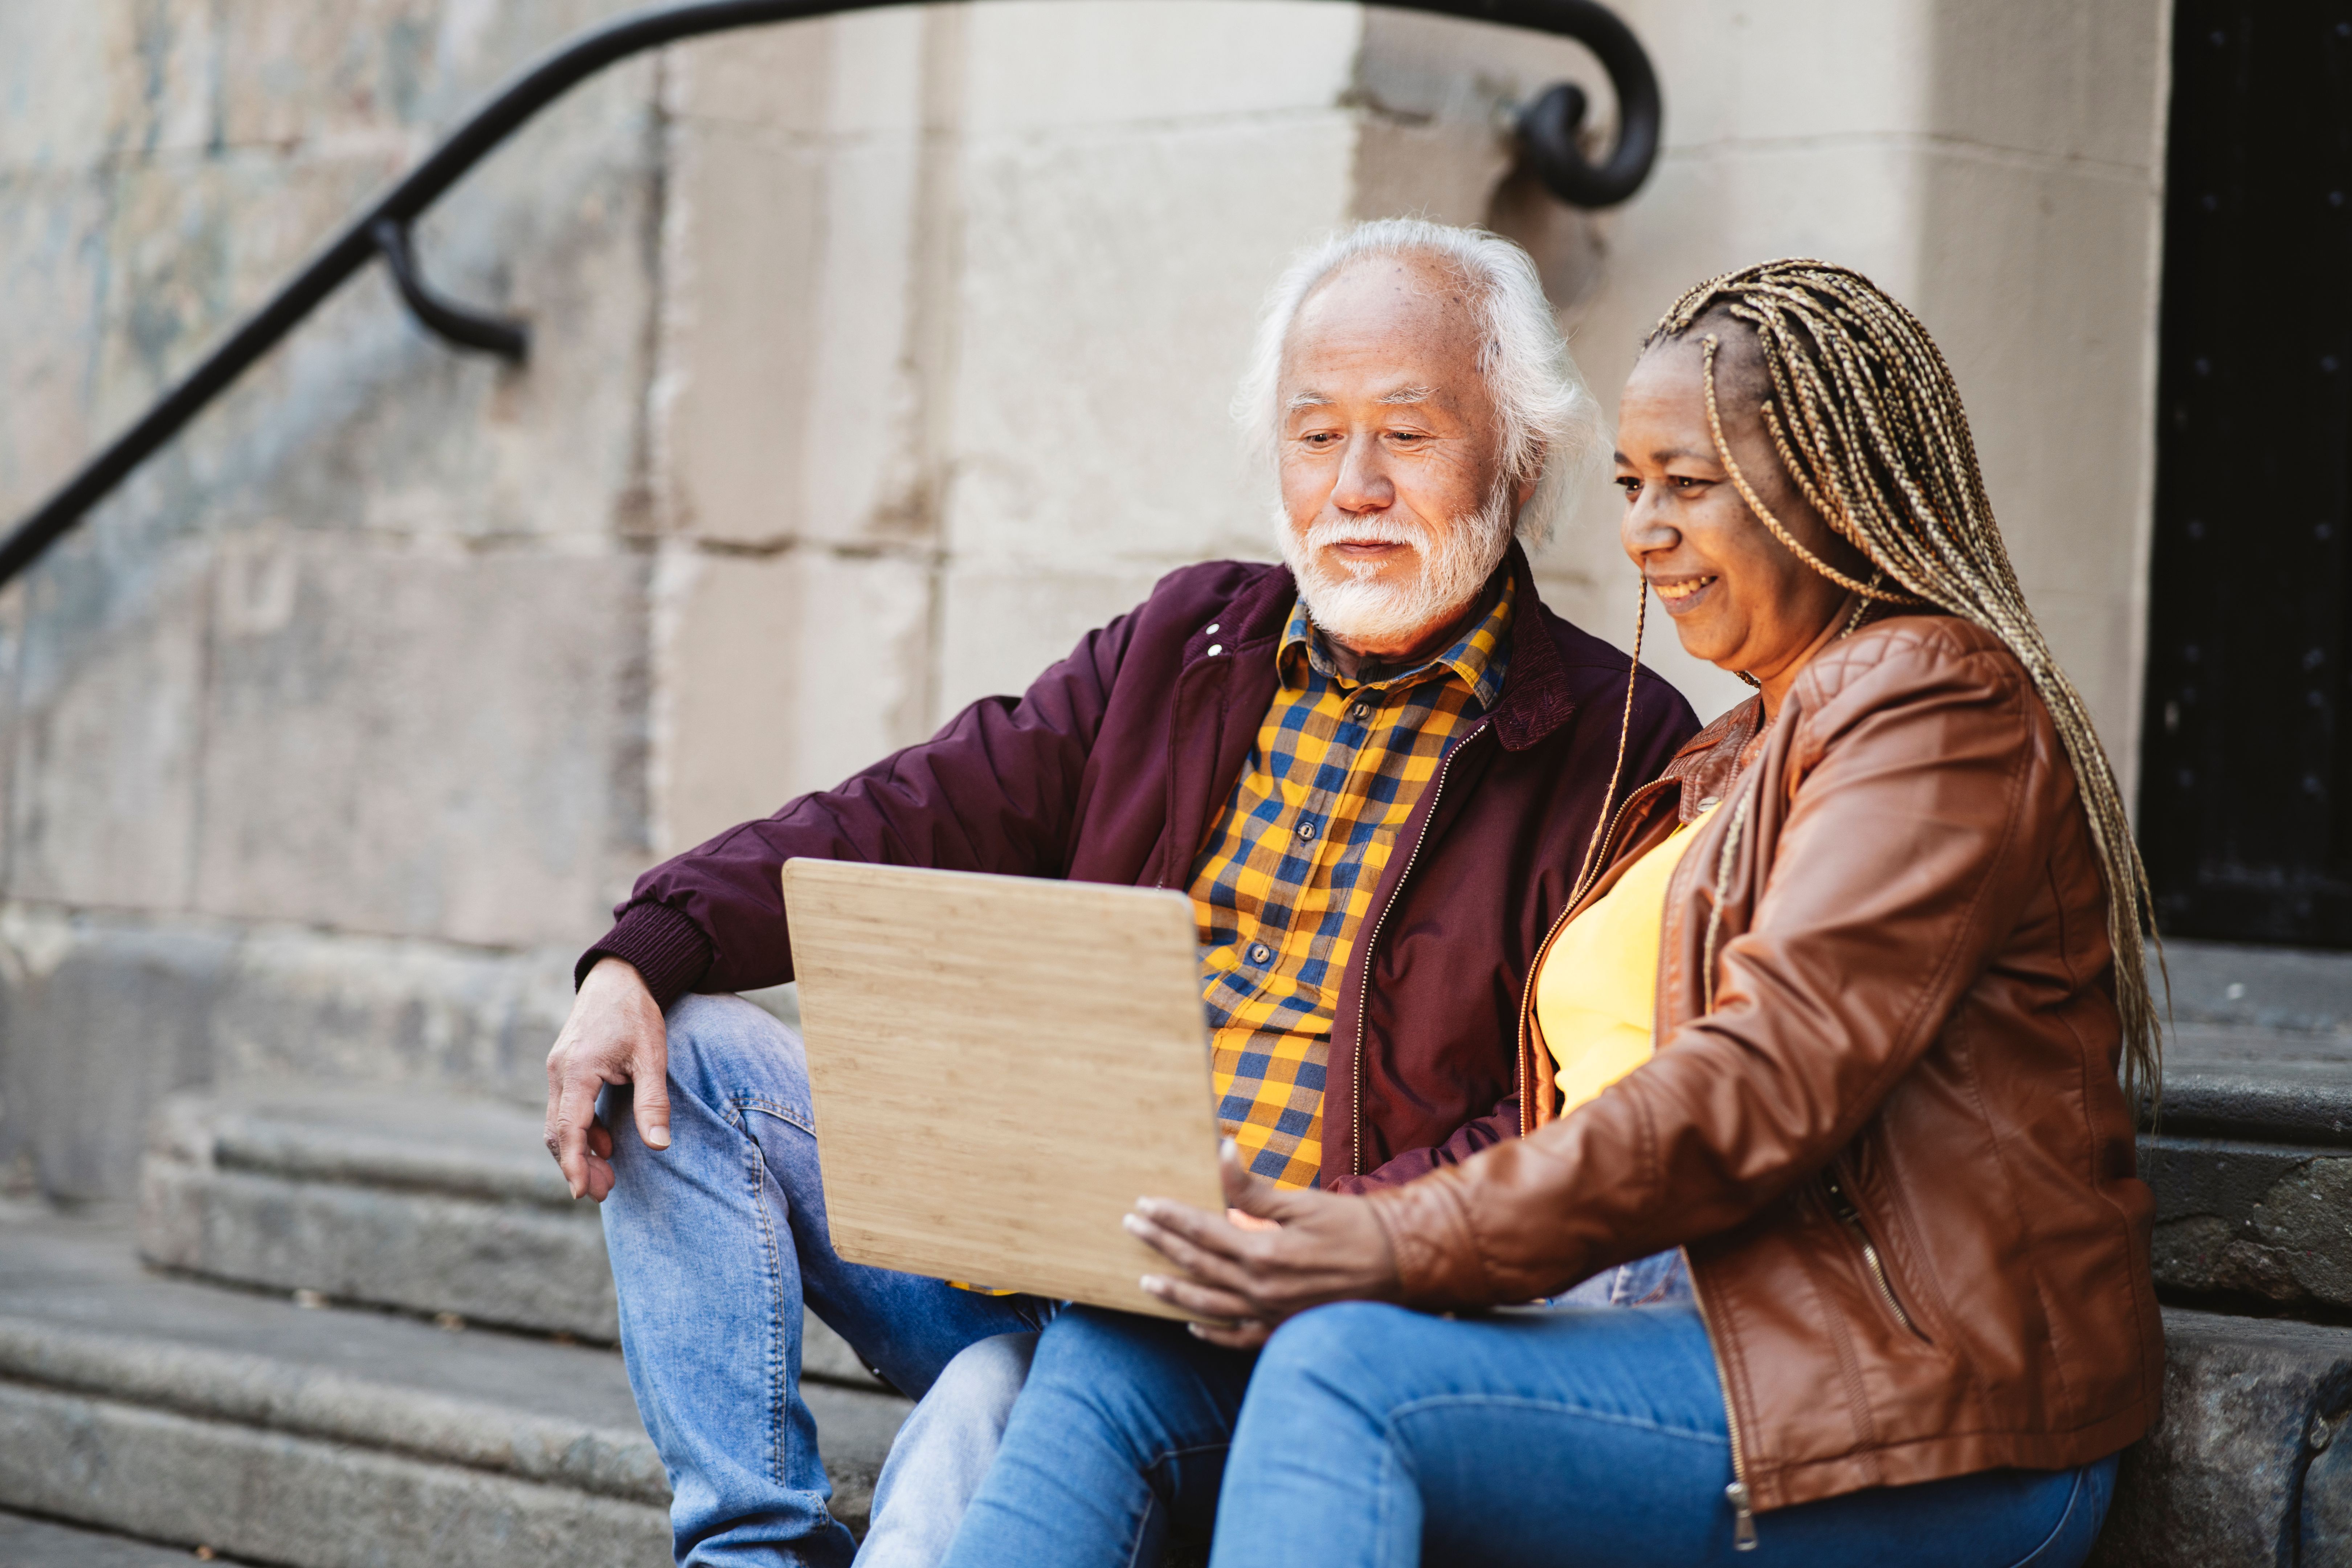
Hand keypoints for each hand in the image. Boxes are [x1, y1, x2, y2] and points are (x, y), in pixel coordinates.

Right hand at [543, 957, 669, 1200]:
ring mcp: (558, 1069)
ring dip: (579, 1151)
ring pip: (559, 1122)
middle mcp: (560, 1072)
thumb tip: (658, 1146)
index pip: (568, 1129)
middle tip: (602, 1194)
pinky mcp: (565, 1067)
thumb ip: (652, 1102)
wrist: (619, 976)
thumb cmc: (636, 1013)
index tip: (582, 1193)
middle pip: (557, 1132)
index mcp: (578, 1070)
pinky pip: (566, 1108)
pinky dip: (581, 1131)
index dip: (574, 1165)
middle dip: (577, 1166)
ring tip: (607, 1178)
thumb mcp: (652, 1056)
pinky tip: (605, 1143)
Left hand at [1126, 1140, 1401, 1348]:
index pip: (1202, 1231)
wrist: (1402, 1265)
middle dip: (1161, 1245)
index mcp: (1263, 1252)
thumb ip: (1253, 1187)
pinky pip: (1239, 1338)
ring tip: (1145, 1281)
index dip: (1170, 1217)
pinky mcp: (1285, 1330)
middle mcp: (1260, 1289)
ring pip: (1209, 1306)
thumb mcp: (1302, 1201)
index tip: (1143, 1205)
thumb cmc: (1354, 1226)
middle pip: (1197, 1266)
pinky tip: (1193, 1326)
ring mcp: (1271, 1314)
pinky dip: (1213, 1333)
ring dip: (1175, 1292)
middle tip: (1132, 1228)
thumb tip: (1221, 1151)